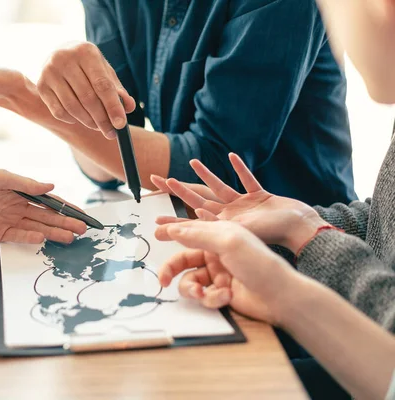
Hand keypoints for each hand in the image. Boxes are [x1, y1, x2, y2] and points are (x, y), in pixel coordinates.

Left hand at [0, 169, 86, 243]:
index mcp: (19, 190)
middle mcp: (17, 206)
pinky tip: (43, 238)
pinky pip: (18, 236)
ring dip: (53, 232)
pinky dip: (31, 237)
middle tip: (83, 230)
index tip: (82, 214)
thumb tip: (51, 187)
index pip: (49, 200)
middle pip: (47, 216)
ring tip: (71, 238)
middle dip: (65, 222)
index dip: (66, 207)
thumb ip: (26, 184)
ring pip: (37, 227)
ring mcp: (8, 220)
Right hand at [37, 42, 136, 138]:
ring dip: (88, 122)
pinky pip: (58, 111)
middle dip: (102, 119)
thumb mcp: (104, 71)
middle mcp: (65, 59)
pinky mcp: (41, 85)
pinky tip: (80, 119)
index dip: (113, 107)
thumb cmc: (88, 66)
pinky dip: (72, 119)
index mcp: (86, 52)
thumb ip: (117, 89)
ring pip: (72, 107)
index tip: (121, 125)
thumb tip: (129, 108)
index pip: (102, 85)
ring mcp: (50, 72)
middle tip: (111, 133)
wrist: (60, 54)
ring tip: (98, 127)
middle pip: (87, 98)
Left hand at [153, 153, 325, 252]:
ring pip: (220, 186)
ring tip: (192, 162)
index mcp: (222, 225)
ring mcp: (245, 205)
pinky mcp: (260, 196)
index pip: (191, 222)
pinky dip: (240, 168)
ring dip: (206, 174)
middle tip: (162, 180)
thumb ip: (214, 229)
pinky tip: (232, 156)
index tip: (155, 219)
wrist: (300, 228)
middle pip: (199, 199)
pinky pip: (247, 179)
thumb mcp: (238, 232)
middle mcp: (230, 215)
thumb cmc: (271, 233)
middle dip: (180, 190)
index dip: (173, 220)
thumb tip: (186, 228)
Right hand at [156, 220, 298, 324]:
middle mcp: (216, 254)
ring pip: (190, 281)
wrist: (280, 296)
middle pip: (183, 260)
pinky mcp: (220, 293)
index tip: (155, 234)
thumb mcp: (228, 241)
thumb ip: (198, 235)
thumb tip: (174, 229)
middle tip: (163, 280)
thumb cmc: (259, 263)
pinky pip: (203, 295)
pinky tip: (226, 296)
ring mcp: (218, 274)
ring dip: (194, 289)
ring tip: (203, 293)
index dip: (172, 232)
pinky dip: (212, 297)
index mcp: (219, 235)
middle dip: (172, 270)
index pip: (189, 231)